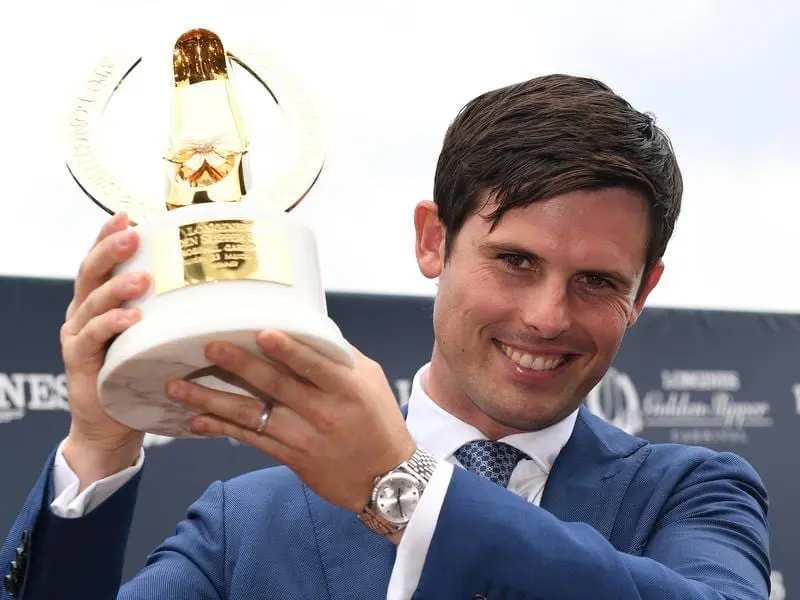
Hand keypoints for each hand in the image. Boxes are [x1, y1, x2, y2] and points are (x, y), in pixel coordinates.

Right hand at [59, 213, 150, 482]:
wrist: (114, 425)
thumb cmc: (141, 373)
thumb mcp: (157, 335)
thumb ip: (171, 310)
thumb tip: (219, 286)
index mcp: (100, 301)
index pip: (101, 262)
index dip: (108, 236)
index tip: (127, 215)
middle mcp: (83, 313)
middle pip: (90, 273)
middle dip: (109, 250)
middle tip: (131, 235)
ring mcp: (78, 336)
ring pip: (92, 303)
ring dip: (117, 288)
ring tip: (141, 278)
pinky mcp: (80, 362)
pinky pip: (93, 338)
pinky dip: (111, 325)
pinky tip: (131, 319)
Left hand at [165, 331, 415, 512]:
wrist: (387, 477)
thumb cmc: (380, 422)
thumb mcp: (371, 381)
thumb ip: (339, 355)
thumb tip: (306, 328)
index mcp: (346, 388)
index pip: (313, 365)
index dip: (288, 350)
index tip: (262, 333)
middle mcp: (322, 412)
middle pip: (275, 385)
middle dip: (238, 365)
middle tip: (208, 347)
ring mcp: (303, 437)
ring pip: (252, 415)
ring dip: (212, 400)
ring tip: (178, 387)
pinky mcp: (290, 457)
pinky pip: (250, 440)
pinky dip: (221, 430)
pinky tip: (197, 421)